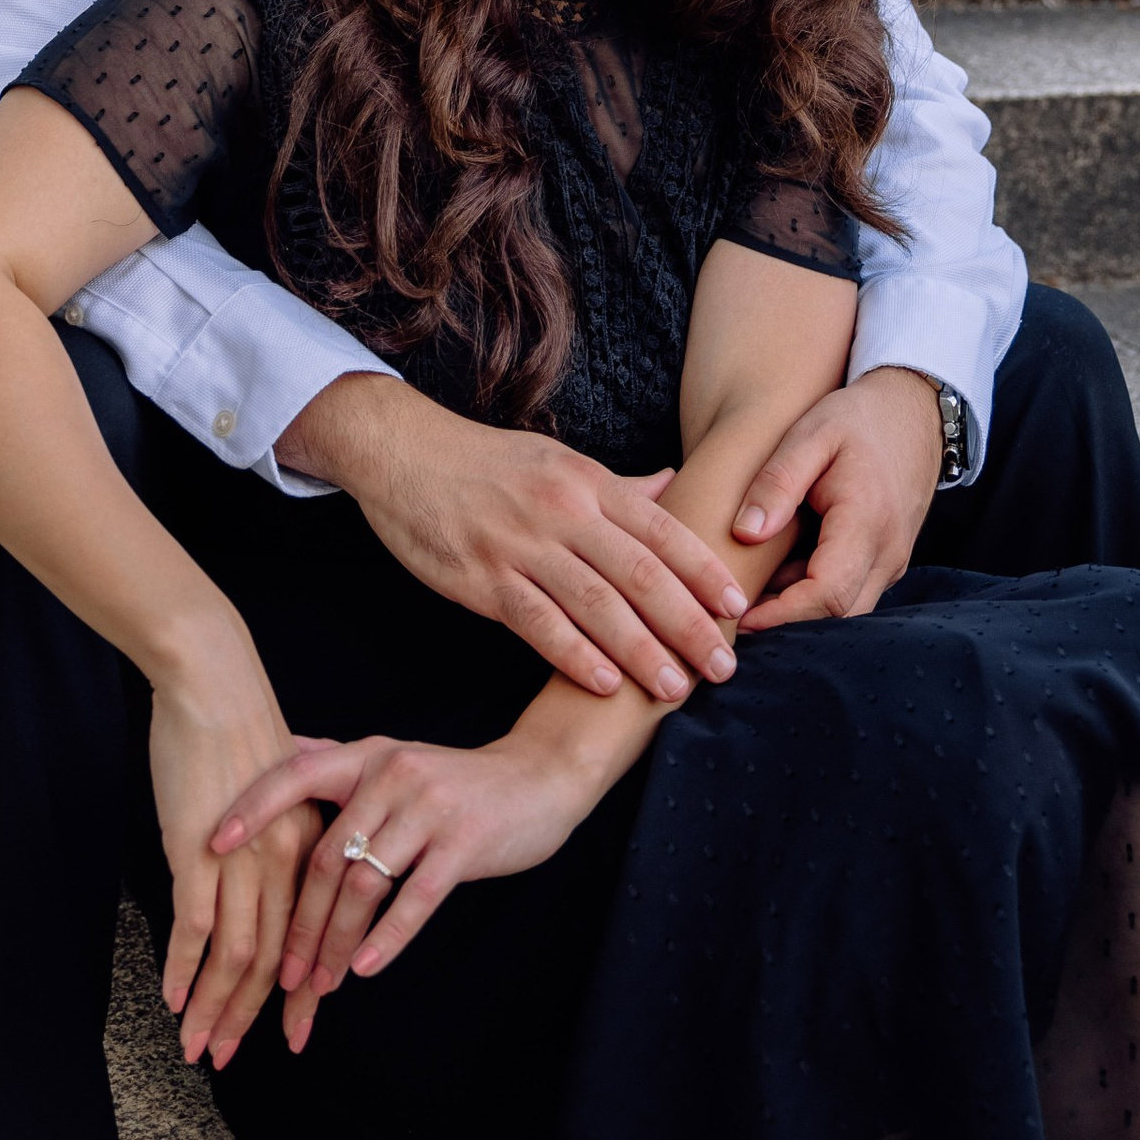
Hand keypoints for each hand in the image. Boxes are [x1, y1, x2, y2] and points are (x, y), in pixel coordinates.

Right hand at [149, 651, 325, 1071]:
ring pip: (234, 955)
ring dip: (214, 1008)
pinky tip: (175, 1000)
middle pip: (272, 958)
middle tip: (230, 1059)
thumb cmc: (236, 730)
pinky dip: (185, 970)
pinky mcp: (199, 851)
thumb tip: (260, 869)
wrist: (213, 681)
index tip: (291, 1032)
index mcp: (306, 847)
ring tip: (196, 1047)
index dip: (296, 992)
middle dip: (250, 1016)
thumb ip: (273, 836)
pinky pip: (195, 926)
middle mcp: (282, 861)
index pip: (305, 937)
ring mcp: (242, 859)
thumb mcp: (273, 791)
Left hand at [210, 728, 599, 1049]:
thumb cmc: (456, 779)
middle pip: (326, 853)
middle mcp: (391, 775)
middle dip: (298, 920)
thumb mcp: (393, 757)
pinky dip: (386, 937)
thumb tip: (278, 749)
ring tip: (318, 984)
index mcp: (368, 756)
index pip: (296, 775)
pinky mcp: (462, 843)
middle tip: (278, 972)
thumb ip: (337, 760)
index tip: (212, 845)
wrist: (539, 777)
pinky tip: (364, 967)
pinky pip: (414, 898)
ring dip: (335, 940)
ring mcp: (428, 808)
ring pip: (364, 883)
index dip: (253, 808)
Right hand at [278, 375, 744, 703]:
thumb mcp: (558, 459)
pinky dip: (574, 654)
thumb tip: (675, 485)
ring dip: (642, 651)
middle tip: (723, 666)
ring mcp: (522, 544)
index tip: (738, 607)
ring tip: (675, 689)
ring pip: (596, 604)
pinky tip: (603, 684)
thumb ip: (618, 484)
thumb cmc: (486, 461)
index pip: (661, 529)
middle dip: (688, 624)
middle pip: (640, 573)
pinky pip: (537, 622)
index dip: (703, 570)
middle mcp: (563, 510)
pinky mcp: (482, 577)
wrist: (402, 451)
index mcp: (587, 481)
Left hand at [731, 366, 943, 630]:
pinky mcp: (887, 561)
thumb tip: (745, 533)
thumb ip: (778, 481)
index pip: (827, 594)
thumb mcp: (811, 433)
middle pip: (838, 616)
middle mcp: (888, 553)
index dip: (782, 615)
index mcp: (867, 521)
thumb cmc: (857, 420)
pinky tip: (780, 574)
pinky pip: (852, 593)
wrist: (913, 411)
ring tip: (751, 592)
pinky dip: (815, 594)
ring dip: (801, 611)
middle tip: (736, 615)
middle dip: (787, 624)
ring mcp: (892, 561)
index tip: (740, 617)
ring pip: (846, 610)